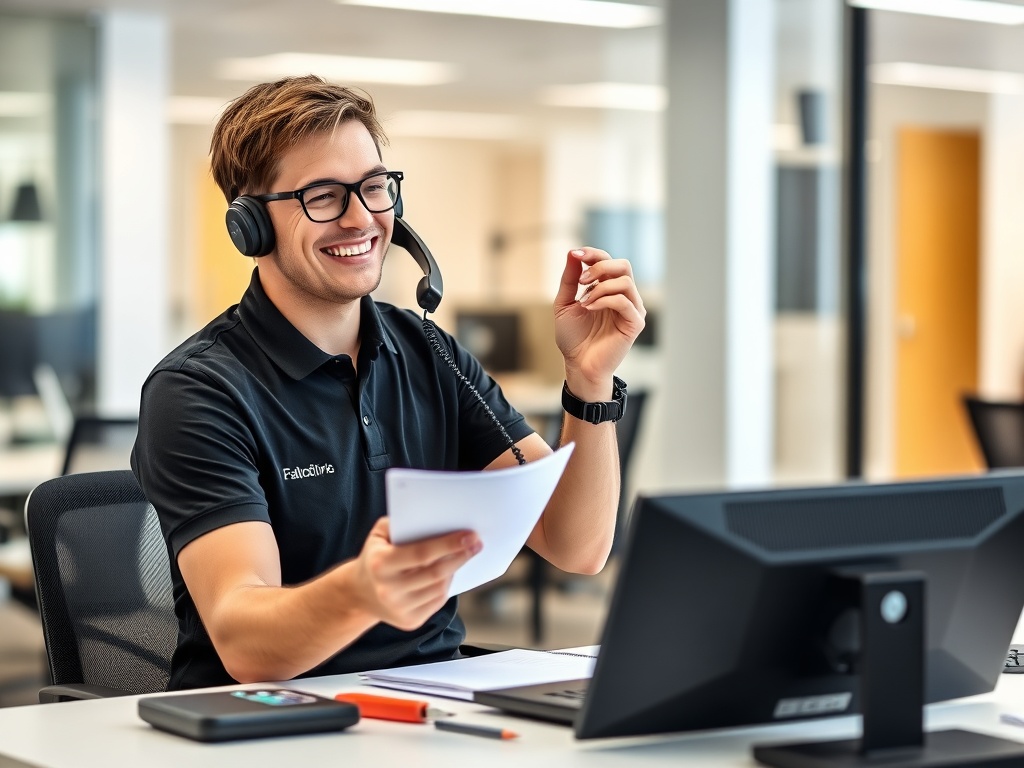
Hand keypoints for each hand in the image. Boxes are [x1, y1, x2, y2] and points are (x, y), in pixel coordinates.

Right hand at [351, 517, 481, 630]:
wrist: (358, 594)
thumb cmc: (375, 556)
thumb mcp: (379, 534)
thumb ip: (401, 523)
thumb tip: (436, 520)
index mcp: (380, 564)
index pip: (422, 553)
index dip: (448, 544)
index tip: (470, 535)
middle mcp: (388, 590)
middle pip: (435, 573)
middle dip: (460, 556)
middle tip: (477, 544)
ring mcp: (399, 609)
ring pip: (439, 588)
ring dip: (454, 570)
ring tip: (461, 556)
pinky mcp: (409, 622)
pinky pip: (437, 601)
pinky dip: (446, 586)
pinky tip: (447, 574)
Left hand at [553, 247, 645, 397]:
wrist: (577, 364)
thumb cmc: (573, 337)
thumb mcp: (564, 304)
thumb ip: (570, 279)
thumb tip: (572, 253)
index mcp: (608, 289)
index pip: (608, 261)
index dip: (593, 254)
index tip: (575, 254)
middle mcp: (623, 296)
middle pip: (623, 265)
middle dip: (599, 267)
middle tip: (581, 281)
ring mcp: (632, 309)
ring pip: (625, 281)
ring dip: (600, 287)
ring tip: (583, 301)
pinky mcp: (635, 323)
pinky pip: (625, 301)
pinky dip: (604, 300)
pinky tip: (589, 308)